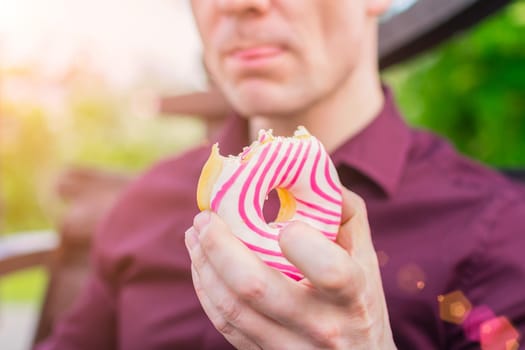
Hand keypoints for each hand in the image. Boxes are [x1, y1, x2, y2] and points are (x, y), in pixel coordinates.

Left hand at [185, 188, 396, 348]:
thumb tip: (308, 168)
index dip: (301, 242)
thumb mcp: (365, 257)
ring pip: (231, 307)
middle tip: (205, 218)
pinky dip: (206, 290)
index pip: (330, 271)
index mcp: (353, 296)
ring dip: (204, 265)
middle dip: (220, 245)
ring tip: (195, 235)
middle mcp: (322, 327)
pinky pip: (225, 325)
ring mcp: (290, 347)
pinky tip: (202, 266)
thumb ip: (344, 211)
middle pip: (255, 287)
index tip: (283, 222)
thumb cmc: (361, 300)